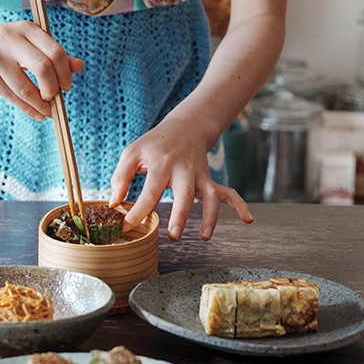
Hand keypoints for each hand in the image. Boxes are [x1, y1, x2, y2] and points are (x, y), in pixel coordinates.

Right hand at [0, 19, 83, 118]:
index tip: (66, 85)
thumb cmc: (7, 44)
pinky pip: (12, 97)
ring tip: (48, 111)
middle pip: (42, 68)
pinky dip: (28, 109)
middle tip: (56, 97)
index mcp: (26, 29)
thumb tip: (79, 66)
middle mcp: (10, 39)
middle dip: (53, 88)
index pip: (55, 51)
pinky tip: (37, 114)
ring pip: (26, 88)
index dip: (65, 72)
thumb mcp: (30, 42)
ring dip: (41, 104)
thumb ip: (54, 53)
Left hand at [109, 118, 252, 240]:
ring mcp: (200, 175)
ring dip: (209, 216)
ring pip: (209, 195)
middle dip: (180, 215)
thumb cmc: (154, 144)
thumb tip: (115, 203)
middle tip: (173, 235)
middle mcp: (184, 169)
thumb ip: (120, 176)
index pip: (150, 191)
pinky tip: (248, 219)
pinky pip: (228, 193)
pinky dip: (240, 205)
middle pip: (184, 193)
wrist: (184, 127)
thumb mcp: (132, 152)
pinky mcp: (209, 180)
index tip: (127, 227)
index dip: (138, 212)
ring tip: (204, 236)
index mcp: (162, 163)